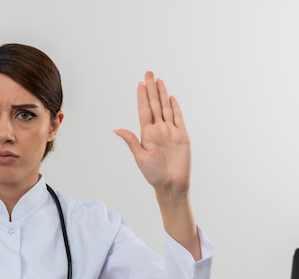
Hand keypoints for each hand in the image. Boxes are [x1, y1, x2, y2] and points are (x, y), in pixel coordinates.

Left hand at [114, 71, 190, 195]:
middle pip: (155, 105)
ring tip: (158, 80)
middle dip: (151, 89)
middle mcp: (159, 130)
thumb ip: (131, 141)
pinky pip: (179, 118)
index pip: (144, 110)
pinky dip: (175, 107)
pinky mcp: (182, 136)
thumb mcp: (140, 157)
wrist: (172, 184)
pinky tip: (171, 97)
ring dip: (162, 94)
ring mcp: (171, 132)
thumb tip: (116, 129)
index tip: (139, 84)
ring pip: (166, 108)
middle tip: (148, 73)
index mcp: (147, 134)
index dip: (142, 97)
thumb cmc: (154, 175)